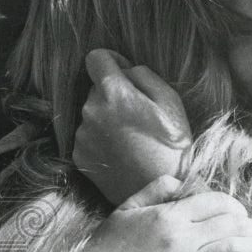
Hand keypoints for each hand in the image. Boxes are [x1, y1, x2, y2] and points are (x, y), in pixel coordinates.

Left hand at [73, 49, 192, 205]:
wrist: (159, 193)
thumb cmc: (171, 147)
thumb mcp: (172, 102)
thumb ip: (145, 75)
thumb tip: (127, 69)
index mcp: (114, 93)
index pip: (96, 58)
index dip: (113, 61)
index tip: (126, 73)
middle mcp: (90, 110)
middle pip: (97, 88)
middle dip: (114, 94)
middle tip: (139, 116)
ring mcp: (83, 135)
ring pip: (93, 114)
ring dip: (108, 118)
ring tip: (133, 139)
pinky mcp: (80, 156)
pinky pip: (89, 136)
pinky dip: (102, 140)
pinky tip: (122, 153)